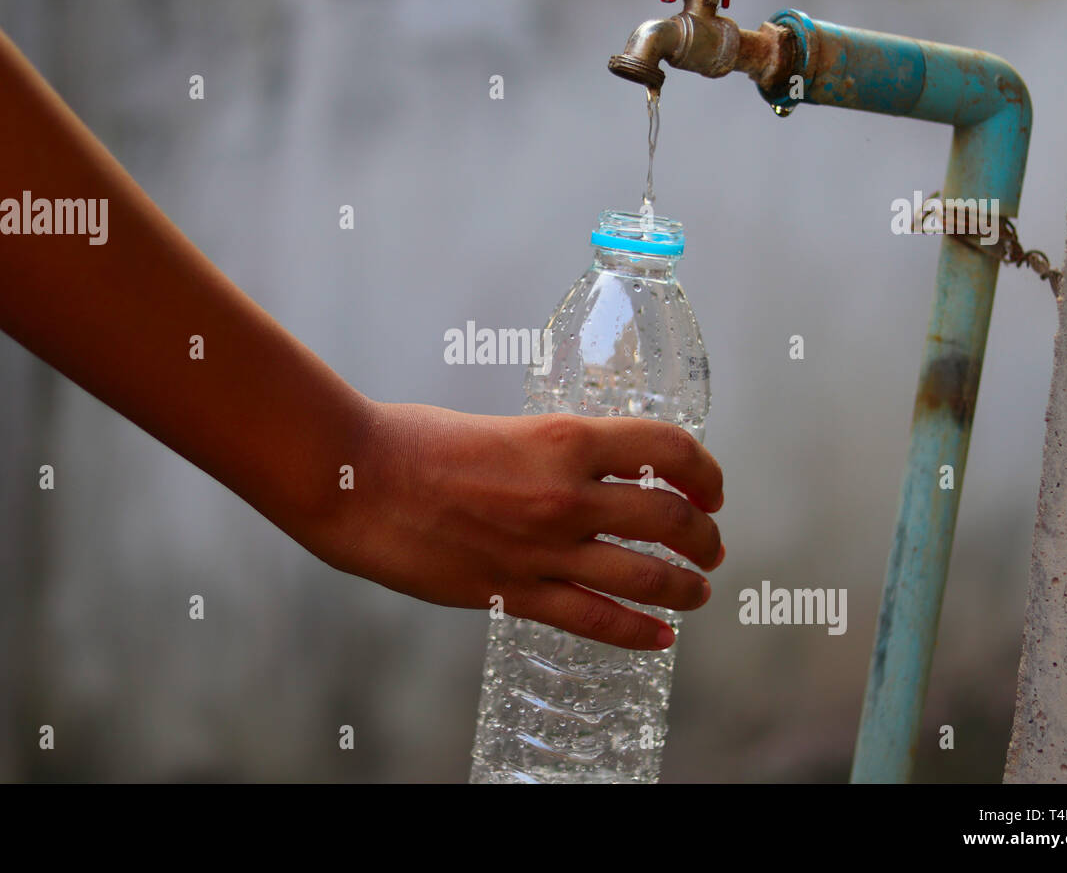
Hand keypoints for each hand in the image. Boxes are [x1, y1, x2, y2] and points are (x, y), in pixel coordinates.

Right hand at [298, 402, 724, 650]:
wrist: (355, 480)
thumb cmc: (416, 441)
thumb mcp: (505, 427)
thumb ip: (555, 452)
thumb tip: (596, 470)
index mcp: (564, 439)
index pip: (668, 450)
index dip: (704, 471)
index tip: (711, 487)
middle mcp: (566, 495)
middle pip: (671, 519)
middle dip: (704, 536)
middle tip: (711, 546)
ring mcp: (542, 550)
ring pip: (645, 576)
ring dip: (685, 587)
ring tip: (698, 592)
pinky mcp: (512, 594)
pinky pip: (595, 621)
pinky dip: (638, 633)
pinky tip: (661, 638)